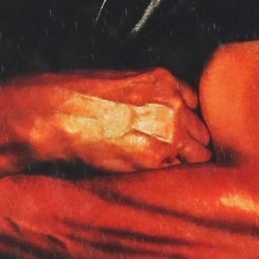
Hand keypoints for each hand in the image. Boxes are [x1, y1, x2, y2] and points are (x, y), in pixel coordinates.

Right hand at [4, 69, 212, 173]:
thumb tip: (156, 115)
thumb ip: (148, 96)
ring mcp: (169, 131)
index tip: (176, 133)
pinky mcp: (156, 158)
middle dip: (189, 143)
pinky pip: (178, 173)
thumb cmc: (74, 98)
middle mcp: (173, 104)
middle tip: (169, 155)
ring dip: (183, 162)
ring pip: (199, 156)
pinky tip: (148, 174)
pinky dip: (168, 177)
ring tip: (158, 169)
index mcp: (165, 80)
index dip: (185, 122)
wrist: (55, 115)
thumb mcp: (119, 82)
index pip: (196, 106)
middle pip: (203, 132)